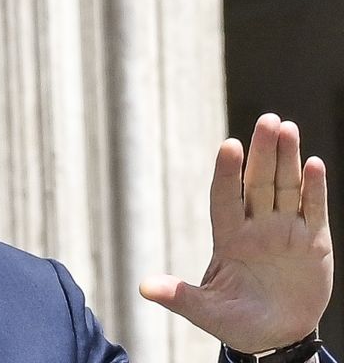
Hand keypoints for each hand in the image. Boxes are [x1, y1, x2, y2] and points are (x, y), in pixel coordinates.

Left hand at [140, 114, 332, 352]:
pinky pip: (312, 210)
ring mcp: (285, 232)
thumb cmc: (236, 323)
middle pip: (258, 182)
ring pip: (285, 187)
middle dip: (263, 152)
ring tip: (287, 127)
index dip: (227, 173)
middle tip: (267, 119)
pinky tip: (313, 163)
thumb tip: (143, 287)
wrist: (275, 337)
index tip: (229, 146)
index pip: (225, 197)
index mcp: (229, 238)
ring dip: (287, 159)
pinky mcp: (313, 242)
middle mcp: (256, 227)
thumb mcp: (206, 311)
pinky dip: (314, 189)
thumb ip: (181, 296)